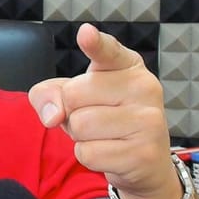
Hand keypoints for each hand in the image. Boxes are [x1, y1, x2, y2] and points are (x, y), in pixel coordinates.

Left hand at [28, 23, 177, 198]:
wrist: (146, 164)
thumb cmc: (106, 122)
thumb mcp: (75, 99)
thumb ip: (50, 94)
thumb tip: (52, 116)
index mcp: (127, 65)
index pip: (107, 51)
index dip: (95, 43)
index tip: (86, 34)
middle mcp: (144, 87)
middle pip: (73, 95)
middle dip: (72, 113)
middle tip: (97, 120)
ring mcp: (149, 120)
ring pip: (80, 125)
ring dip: (80, 138)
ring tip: (104, 137)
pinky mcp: (143, 153)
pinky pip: (88, 153)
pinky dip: (89, 158)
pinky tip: (111, 154)